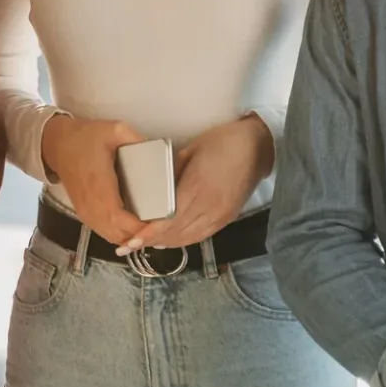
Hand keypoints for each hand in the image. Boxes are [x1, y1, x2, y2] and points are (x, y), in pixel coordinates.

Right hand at [40, 114, 147, 246]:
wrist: (56, 144)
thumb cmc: (84, 137)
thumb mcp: (113, 129)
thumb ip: (136, 138)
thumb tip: (156, 149)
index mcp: (100, 187)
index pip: (121, 220)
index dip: (141, 228)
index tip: (160, 222)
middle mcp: (92, 205)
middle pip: (119, 234)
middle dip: (141, 235)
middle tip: (161, 225)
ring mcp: (87, 212)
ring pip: (112, 237)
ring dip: (131, 236)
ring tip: (150, 227)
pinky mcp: (84, 214)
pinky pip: (105, 232)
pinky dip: (121, 234)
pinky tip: (133, 227)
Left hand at [127, 113, 270, 250]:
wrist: (256, 147)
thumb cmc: (221, 142)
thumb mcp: (190, 150)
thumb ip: (170, 170)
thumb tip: (152, 185)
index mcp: (198, 186)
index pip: (169, 218)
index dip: (150, 233)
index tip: (132, 240)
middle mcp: (210, 206)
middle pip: (176, 232)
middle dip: (152, 241)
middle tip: (129, 244)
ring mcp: (220, 215)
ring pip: (188, 238)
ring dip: (166, 243)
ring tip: (144, 244)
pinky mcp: (227, 218)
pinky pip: (201, 236)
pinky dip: (183, 240)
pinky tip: (169, 240)